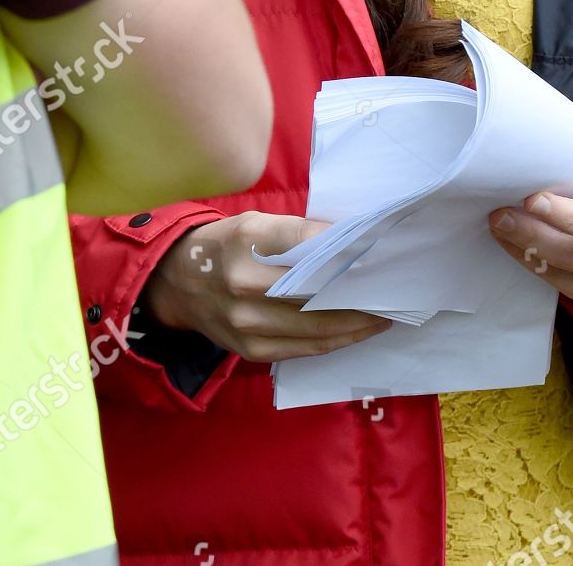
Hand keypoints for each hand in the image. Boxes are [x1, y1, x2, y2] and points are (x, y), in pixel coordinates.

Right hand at [142, 212, 391, 361]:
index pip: (307, 241)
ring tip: (387, 312)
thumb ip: (298, 232)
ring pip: (318, 326)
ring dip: (359, 321)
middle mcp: (244, 283)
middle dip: (362, 290)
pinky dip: (338, 339)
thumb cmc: (226, 245)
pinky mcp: (251, 350)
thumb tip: (353, 242)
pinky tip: (360, 329)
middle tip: (396, 286)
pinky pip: (306, 347)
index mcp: (246, 239)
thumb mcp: (254, 222)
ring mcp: (247, 322)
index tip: (379, 248)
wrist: (176, 284)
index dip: (346, 247)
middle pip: (318, 290)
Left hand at [488, 166, 572, 304]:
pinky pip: (560, 282)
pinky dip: (530, 262)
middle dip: (537, 231)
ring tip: (499, 226)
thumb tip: (524, 170)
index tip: (532, 199)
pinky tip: (510, 243)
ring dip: (526, 246)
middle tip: (503, 216)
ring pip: (568, 265)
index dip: (566, 209)